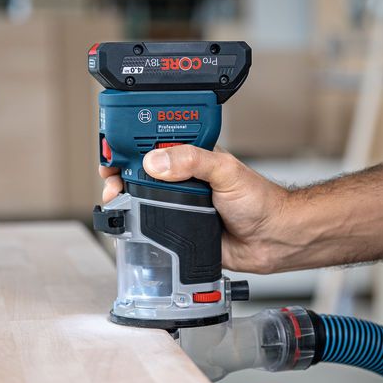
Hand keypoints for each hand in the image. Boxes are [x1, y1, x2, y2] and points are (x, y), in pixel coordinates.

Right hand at [99, 146, 289, 272]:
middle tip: (110, 178)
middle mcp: (182, 179)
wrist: (272, 239)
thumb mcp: (225, 170)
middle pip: (140, 172)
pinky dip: (137, 226)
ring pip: (141, 200)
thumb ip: (192, 161)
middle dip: (119, 173)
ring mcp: (179, 205)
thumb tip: (156, 161)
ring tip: (116, 200)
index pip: (154, 143)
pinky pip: (151, 227)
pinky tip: (129, 224)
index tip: (114, 150)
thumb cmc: (260, 200)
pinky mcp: (179, 230)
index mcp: (192, 157)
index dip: (130, 145)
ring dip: (125, 199)